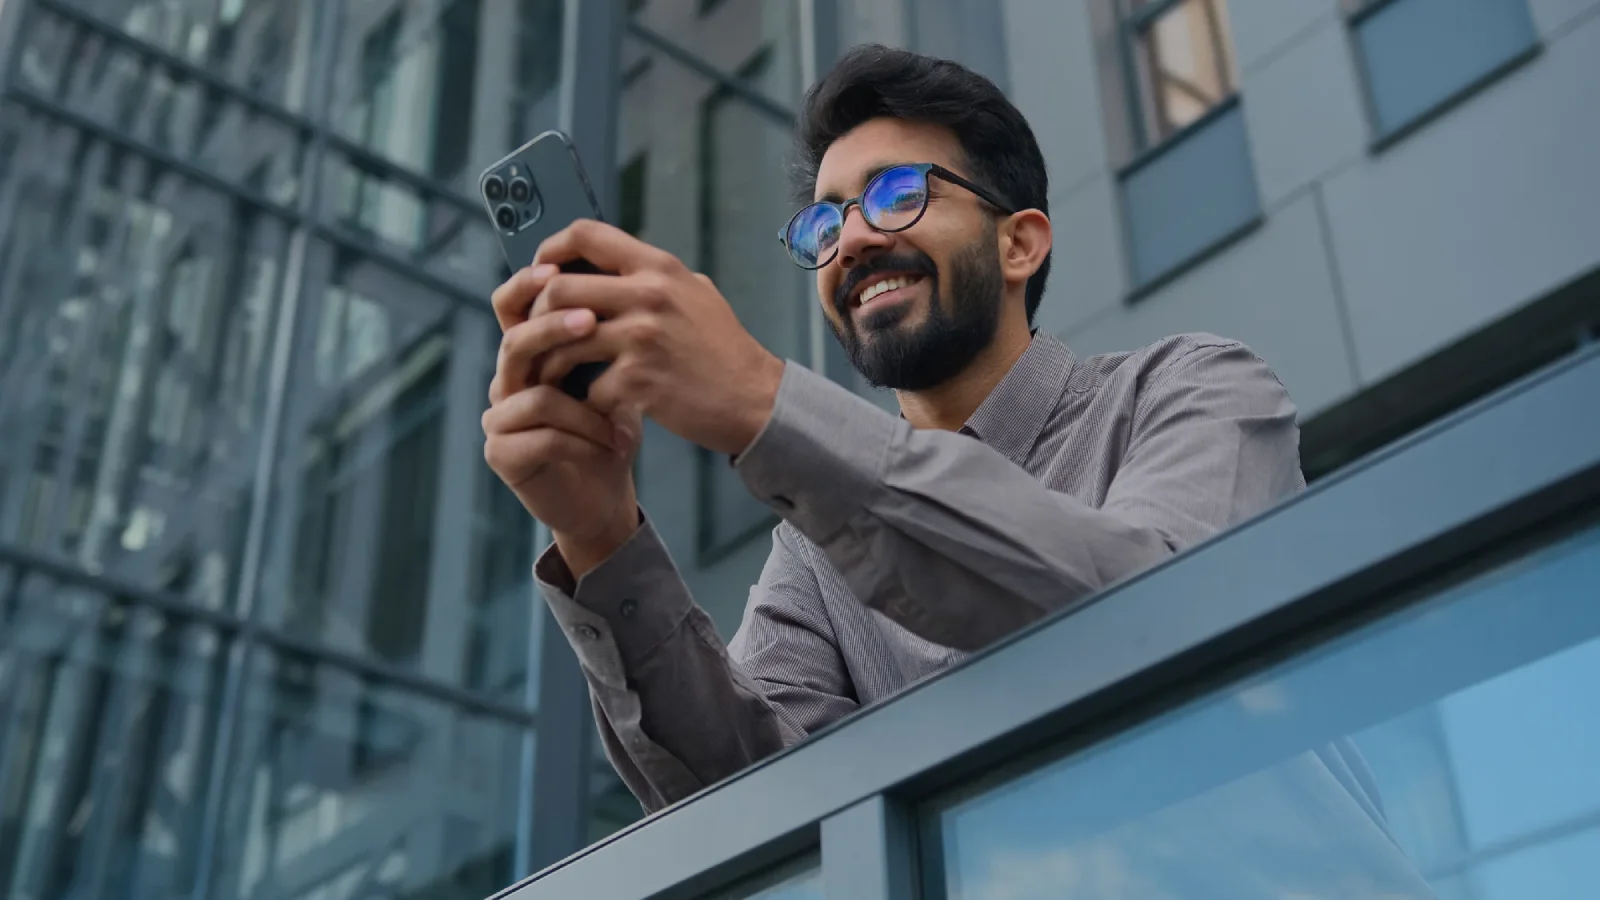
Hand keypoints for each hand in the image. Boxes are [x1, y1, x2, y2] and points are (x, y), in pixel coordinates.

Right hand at [485, 283, 641, 575]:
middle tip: (592, 322)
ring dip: (585, 407)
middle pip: (515, 341)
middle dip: (554, 329)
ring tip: (621, 417)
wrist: (606, 494)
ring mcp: (499, 420)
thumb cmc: (610, 429)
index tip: (555, 269)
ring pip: (533, 394)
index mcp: (529, 355)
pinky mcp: (503, 455)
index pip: (510, 305)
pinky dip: (583, 438)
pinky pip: (541, 435)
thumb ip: (606, 334)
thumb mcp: (614, 375)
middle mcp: (506, 382)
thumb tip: (624, 275)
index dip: (525, 284)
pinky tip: (612, 445)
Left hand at [518, 220, 785, 455]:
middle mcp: (648, 295)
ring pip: (562, 340)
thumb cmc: (723, 349)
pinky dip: (586, 401)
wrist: (754, 399)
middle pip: (557, 288)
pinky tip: (592, 406)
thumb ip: (652, 276)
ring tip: (552, 377)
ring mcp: (642, 338)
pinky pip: (588, 388)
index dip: (549, 250)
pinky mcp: (639, 380)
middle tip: (534, 335)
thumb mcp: (694, 293)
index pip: (585, 234)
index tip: (539, 272)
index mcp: (658, 267)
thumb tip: (608, 262)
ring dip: (550, 363)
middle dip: (536, 316)